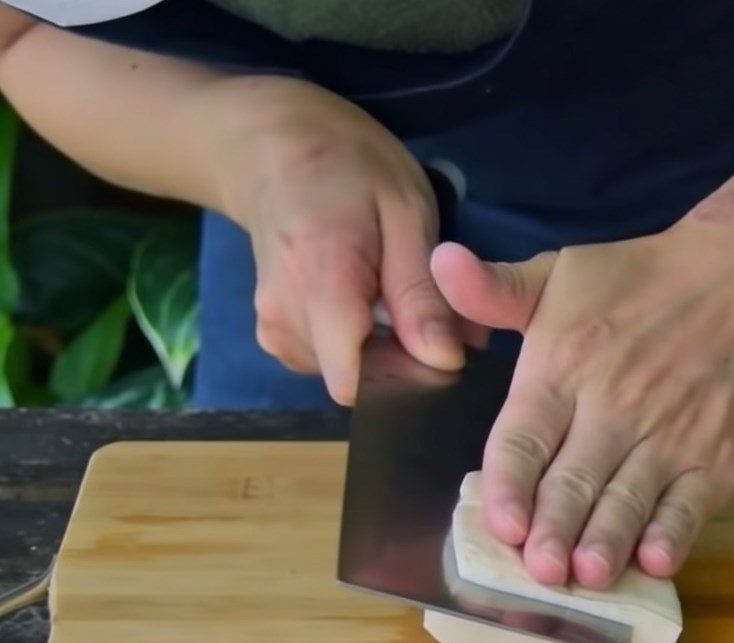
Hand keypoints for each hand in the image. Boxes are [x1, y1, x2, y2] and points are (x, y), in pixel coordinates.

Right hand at [209, 77, 464, 403]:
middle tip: (430, 307)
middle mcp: (284, 322)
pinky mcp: (275, 337)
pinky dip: (359, 342)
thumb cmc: (347, 167)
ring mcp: (274, 333)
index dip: (407, 378)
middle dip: (404, 357)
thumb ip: (420, 292)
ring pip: (347, 373)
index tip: (439, 351)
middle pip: (359, 380)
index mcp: (319, 285)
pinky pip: (331, 361)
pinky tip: (368, 301)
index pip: (357, 383)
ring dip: (384, 348)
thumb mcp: (405, 213)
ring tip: (396, 294)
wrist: (273, 151)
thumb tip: (445, 361)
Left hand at [433, 179, 733, 587]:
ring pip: (628, 499)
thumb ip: (493, 288)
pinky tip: (657, 562)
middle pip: (573, 480)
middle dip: (553, 529)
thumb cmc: (639, 278)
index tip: (499, 523)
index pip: (525, 437)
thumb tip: (439, 263)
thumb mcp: (558, 273)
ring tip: (586, 576)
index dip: (509, 483)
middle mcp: (613, 407)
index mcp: (562, 368)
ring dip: (607, 540)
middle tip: (538, 569)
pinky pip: (692, 503)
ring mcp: (669, 434)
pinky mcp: (716, 454)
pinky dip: (675, 533)